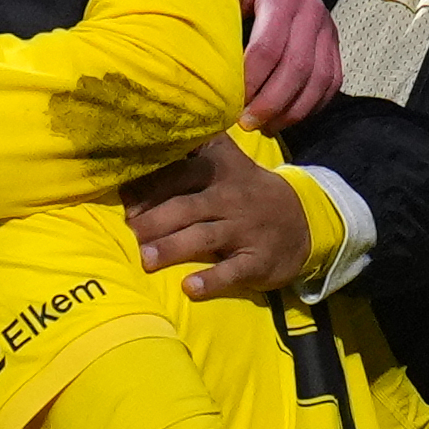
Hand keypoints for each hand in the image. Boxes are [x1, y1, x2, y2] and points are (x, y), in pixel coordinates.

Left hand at [122, 134, 310, 296]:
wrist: (304, 223)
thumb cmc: (246, 192)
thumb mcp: (227, 162)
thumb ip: (192, 148)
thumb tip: (139, 140)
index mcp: (219, 171)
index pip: (182, 171)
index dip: (151, 183)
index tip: (124, 196)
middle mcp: (230, 198)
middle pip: (186, 206)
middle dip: (154, 218)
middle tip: (129, 230)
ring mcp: (244, 230)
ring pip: (203, 237)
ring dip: (172, 248)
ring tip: (145, 259)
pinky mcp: (256, 261)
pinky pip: (232, 272)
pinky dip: (210, 280)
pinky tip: (189, 288)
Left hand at [224, 0, 339, 133]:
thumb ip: (215, 19)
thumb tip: (196, 67)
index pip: (268, 46)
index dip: (250, 80)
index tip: (229, 104)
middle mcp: (310, 8)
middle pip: (297, 67)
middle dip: (271, 102)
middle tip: (244, 124)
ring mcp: (326, 24)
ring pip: (320, 78)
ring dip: (293, 110)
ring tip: (264, 127)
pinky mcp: (332, 39)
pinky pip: (333, 78)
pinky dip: (314, 103)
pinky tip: (288, 117)